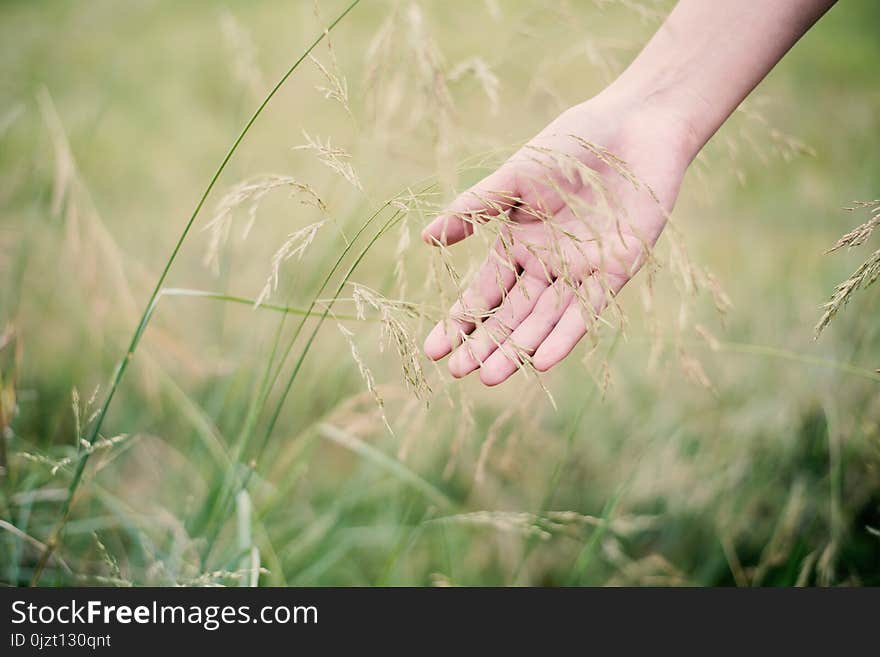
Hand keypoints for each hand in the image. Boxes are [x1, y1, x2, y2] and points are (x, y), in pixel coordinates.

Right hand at [421, 95, 695, 385]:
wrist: (633, 125)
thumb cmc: (571, 144)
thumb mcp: (515, 177)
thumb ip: (476, 208)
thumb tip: (427, 237)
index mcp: (520, 244)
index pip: (485, 292)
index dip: (460, 321)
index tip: (434, 350)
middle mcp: (548, 265)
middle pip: (511, 314)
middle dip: (485, 344)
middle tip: (459, 372)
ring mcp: (581, 271)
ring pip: (544, 319)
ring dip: (519, 348)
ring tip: (491, 377)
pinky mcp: (616, 269)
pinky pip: (587, 309)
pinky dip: (564, 335)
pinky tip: (541, 360)